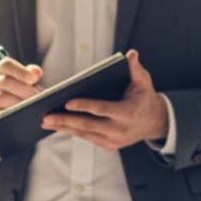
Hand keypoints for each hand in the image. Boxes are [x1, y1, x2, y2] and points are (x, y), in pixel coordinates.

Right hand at [0, 56, 43, 145]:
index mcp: (2, 71)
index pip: (6, 65)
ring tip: (30, 110)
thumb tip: (36, 72)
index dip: (20, 71)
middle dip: (23, 90)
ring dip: (16, 104)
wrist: (9, 119)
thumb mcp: (29, 85)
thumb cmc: (22, 97)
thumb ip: (33, 76)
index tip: (34, 78)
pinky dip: (5, 115)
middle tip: (37, 99)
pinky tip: (17, 119)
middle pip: (4, 81)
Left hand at [42, 50, 167, 150]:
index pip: (101, 109)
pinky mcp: (108, 146)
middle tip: (45, 116)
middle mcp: (119, 130)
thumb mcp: (143, 82)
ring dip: (63, 128)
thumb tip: (131, 54)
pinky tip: (57, 125)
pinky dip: (71, 131)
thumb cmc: (144, 97)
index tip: (66, 102)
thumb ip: (135, 68)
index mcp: (127, 114)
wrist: (154, 122)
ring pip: (84, 134)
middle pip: (87, 125)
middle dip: (64, 120)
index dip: (84, 106)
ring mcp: (113, 141)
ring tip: (45, 121)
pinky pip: (86, 137)